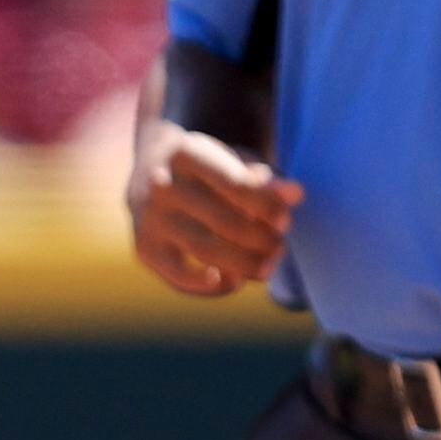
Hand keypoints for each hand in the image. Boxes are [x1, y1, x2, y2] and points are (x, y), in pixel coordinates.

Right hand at [126, 114, 297, 298]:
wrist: (152, 174)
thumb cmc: (210, 169)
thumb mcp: (237, 162)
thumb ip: (267, 180)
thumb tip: (295, 195)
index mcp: (186, 153)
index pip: (238, 186)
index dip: (269, 208)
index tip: (285, 219)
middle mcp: (160, 185)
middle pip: (227, 223)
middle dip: (263, 240)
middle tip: (279, 246)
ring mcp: (149, 219)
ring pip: (208, 251)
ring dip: (247, 265)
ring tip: (267, 266)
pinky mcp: (145, 249)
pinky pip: (181, 277)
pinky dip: (212, 285)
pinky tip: (233, 279)